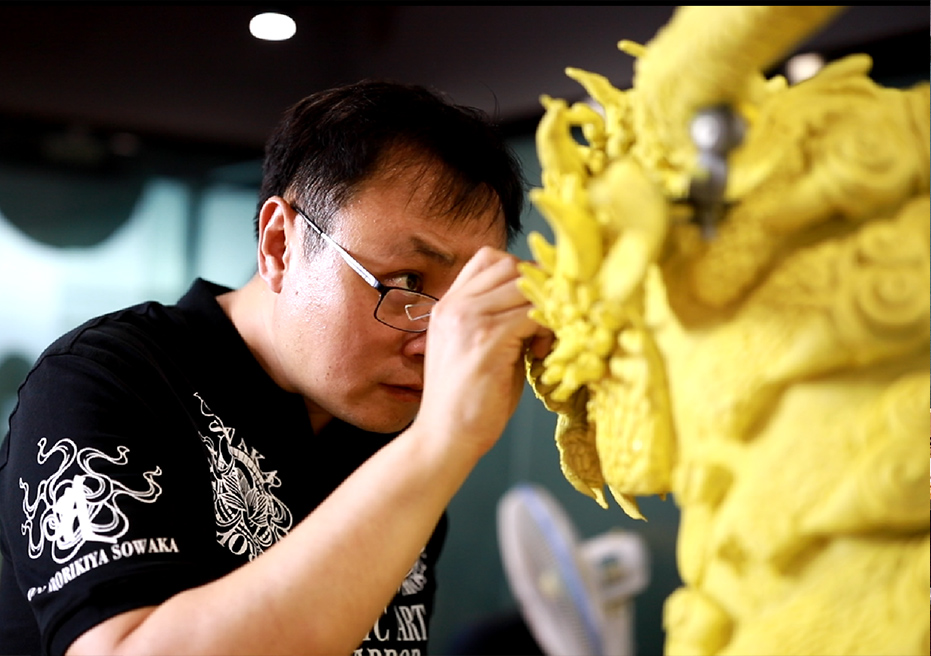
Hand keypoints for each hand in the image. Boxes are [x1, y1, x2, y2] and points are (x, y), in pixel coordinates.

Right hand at [414, 247, 553, 461]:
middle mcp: (454, 305)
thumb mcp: (478, 348)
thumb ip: (500, 320)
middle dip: (539, 289)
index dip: (522, 275)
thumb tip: (542, 302)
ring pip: (525, 286)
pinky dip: (546, 328)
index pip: (491, 259)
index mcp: (449, 305)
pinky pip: (532, 314)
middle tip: (545, 324)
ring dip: (545, 308)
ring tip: (541, 341)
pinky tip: (540, 352)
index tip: (536, 305)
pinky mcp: (486, 340)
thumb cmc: (467, 402)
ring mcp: (467, 319)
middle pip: (511, 266)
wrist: (444, 438)